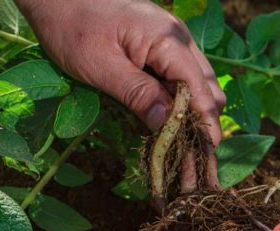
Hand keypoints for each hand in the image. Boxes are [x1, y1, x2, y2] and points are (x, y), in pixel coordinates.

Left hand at [15, 0, 224, 187]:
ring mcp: (173, 40)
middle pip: (208, 88)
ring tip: (181, 144)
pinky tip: (169, 120)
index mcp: (168, 40)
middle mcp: (179, 39)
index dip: (205, 124)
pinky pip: (183, 76)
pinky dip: (181, 100)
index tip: (208, 154)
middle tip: (192, 156)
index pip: (200, 90)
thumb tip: (168, 124)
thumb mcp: (101, 66)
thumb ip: (138, 94)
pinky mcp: (162, 45)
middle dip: (204, 122)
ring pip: (199, 83)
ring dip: (193, 113)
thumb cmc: (71, 25)